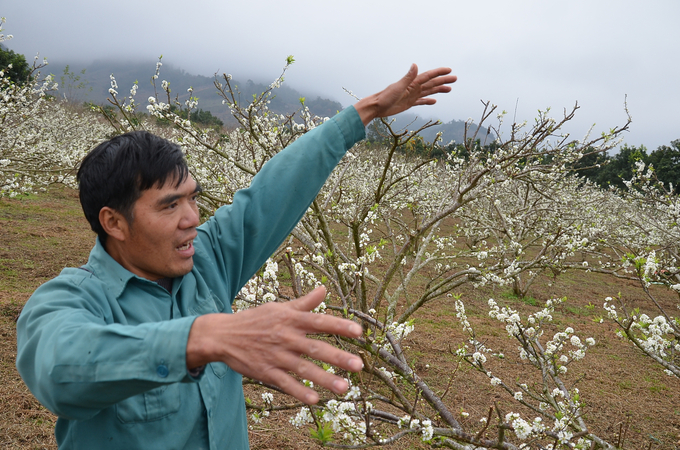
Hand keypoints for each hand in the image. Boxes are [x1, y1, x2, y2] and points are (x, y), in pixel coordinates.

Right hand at [186, 287, 362, 403]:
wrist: (222, 335)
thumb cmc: (255, 320)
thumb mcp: (279, 307)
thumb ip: (304, 302)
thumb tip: (324, 289)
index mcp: (291, 319)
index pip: (319, 321)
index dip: (339, 326)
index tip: (359, 332)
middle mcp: (286, 337)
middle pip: (315, 347)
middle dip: (338, 357)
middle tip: (359, 365)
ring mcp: (276, 356)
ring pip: (303, 368)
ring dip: (324, 378)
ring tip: (344, 388)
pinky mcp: (265, 371)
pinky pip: (285, 383)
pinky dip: (299, 391)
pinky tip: (315, 399)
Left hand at [354, 64, 456, 125]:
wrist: (376, 107)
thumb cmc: (385, 97)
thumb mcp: (398, 87)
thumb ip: (408, 77)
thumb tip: (415, 64)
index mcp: (412, 83)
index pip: (428, 76)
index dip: (439, 73)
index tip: (449, 70)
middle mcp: (413, 88)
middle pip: (431, 83)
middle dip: (443, 81)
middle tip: (455, 79)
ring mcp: (412, 95)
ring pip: (428, 91)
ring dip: (438, 89)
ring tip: (449, 89)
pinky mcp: (409, 103)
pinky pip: (421, 101)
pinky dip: (428, 100)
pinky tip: (434, 101)